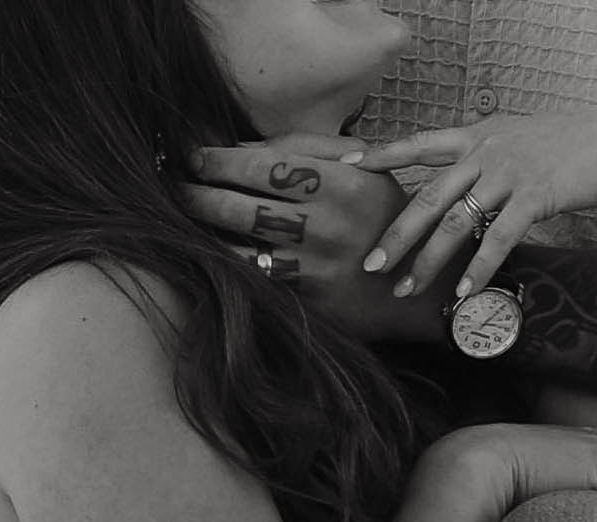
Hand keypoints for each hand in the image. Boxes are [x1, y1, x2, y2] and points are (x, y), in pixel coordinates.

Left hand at [179, 135, 441, 341]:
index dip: (220, 160)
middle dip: (200, 194)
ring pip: (243, 247)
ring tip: (183, 218)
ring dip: (206, 232)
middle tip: (174, 186)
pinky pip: (260, 282)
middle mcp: (326, 224)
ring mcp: (317, 267)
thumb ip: (312, 149)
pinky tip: (209, 255)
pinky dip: (229, 267)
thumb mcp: (365, 168)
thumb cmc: (386, 218)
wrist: (422, 287)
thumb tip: (249, 145)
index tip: (194, 156)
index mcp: (339, 182)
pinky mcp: (313, 301)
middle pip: (243, 204)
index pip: (263, 164)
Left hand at [344, 106, 596, 303]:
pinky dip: (478, 269)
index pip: (419, 143)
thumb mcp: (520, 143)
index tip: (349, 165)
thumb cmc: (572, 149)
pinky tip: (463, 292)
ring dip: (428, 261)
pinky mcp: (534, 196)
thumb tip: (467, 188)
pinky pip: (497, 239)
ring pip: (455, 223)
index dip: (383, 153)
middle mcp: (485, 150)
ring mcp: (508, 173)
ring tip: (408, 289)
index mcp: (478, 135)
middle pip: (427, 196)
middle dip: (396, 234)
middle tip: (371, 263)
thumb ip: (488, 161)